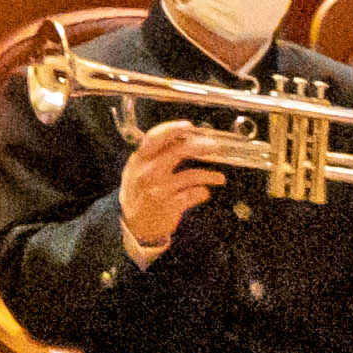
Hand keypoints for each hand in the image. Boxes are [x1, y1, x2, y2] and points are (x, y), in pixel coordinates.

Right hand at [113, 119, 219, 260]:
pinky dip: (202, 192)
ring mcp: (159, 190)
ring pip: (191, 176)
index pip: (154, 138)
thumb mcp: (137, 170)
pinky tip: (204, 192)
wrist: (134, 225)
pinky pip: (194, 195)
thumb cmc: (138, 193)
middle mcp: (148, 172)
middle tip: (213, 146)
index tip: (189, 126)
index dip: (172, 129)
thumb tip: (179, 138)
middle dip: (199, 146)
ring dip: (210, 175)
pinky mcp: (170, 206)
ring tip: (219, 178)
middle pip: (177, 152)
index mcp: (139, 160)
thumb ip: (153, 155)